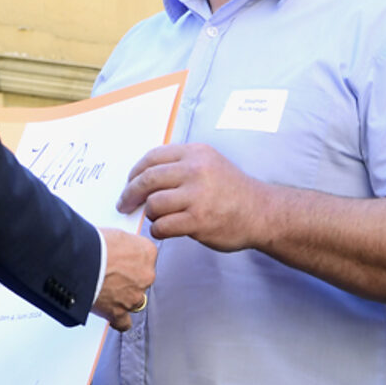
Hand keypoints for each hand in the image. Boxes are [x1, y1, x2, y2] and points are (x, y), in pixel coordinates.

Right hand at [91, 228, 156, 331]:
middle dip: (129, 278)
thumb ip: (125, 244)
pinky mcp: (118, 312)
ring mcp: (133, 296)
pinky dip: (118, 320)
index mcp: (147, 252)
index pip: (147, 257)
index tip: (123, 259)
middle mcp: (146, 275)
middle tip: (111, 273)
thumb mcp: (115, 234)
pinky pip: (124, 322)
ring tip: (107, 291)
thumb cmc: (94, 244)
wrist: (78, 261)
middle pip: (142, 279)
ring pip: (135, 300)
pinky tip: (112, 313)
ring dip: (124, 297)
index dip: (131, 258)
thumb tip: (120, 246)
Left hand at [117, 143, 268, 251]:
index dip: (135, 171)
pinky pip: (162, 226)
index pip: (153, 157)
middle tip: (124, 204)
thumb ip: (181, 165)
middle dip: (130, 194)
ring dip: (149, 214)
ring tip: (157, 218)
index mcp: (196, 154)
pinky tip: (165, 230)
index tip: (129, 183)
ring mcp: (197, 196)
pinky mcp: (198, 220)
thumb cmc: (232, 191)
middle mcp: (195, 171)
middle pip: (147, 179)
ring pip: (153, 204)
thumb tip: (144, 177)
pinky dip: (158, 230)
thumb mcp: (210, 164)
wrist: (261, 212)